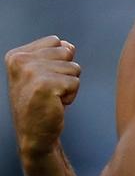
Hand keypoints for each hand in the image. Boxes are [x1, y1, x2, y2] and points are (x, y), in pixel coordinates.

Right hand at [5, 36, 80, 158]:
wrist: (35, 134)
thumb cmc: (41, 102)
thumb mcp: (43, 71)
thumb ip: (55, 53)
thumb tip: (69, 45)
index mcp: (17, 55)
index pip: (56, 41)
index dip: (58, 60)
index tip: (43, 79)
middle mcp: (20, 61)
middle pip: (67, 52)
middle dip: (65, 71)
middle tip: (49, 89)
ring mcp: (31, 72)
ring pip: (74, 67)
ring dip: (68, 84)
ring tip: (51, 96)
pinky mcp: (45, 85)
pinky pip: (76, 82)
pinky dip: (71, 95)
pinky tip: (55, 104)